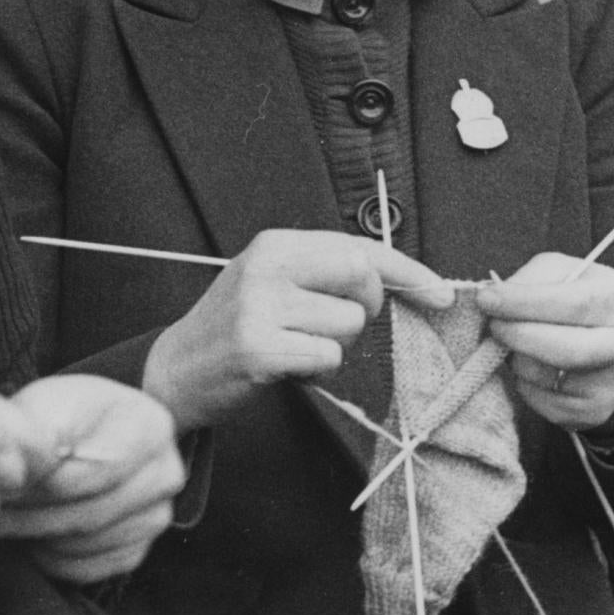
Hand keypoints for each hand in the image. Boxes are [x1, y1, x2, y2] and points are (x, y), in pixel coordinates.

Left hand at [0, 376, 186, 583]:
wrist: (88, 434)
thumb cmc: (64, 418)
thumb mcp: (48, 406)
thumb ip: (39, 436)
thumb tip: (24, 475)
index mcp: (149, 427)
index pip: (91, 471)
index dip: (40, 482)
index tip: (1, 484)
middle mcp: (165, 475)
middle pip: (88, 513)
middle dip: (31, 513)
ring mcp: (154, 517)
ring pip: (84, 543)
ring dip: (36, 536)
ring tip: (3, 519)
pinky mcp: (135, 550)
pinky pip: (86, 568)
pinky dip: (51, 557)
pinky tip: (31, 535)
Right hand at [141, 229, 451, 433]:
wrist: (174, 370)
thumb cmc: (234, 328)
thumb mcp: (271, 282)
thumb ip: (323, 273)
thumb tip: (396, 281)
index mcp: (275, 244)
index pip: (358, 247)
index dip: (407, 271)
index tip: (439, 292)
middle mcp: (267, 267)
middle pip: (361, 276)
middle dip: (367, 307)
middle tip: (340, 326)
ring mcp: (260, 307)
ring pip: (348, 323)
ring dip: (336, 346)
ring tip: (298, 348)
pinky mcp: (258, 348)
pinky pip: (326, 357)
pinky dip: (317, 370)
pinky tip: (288, 368)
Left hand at [478, 253, 613, 428]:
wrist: (610, 343)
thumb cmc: (575, 299)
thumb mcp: (560, 272)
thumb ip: (529, 280)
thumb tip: (492, 300)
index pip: (571, 304)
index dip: (522, 303)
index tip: (485, 300)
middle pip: (566, 350)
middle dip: (517, 336)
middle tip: (492, 326)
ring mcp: (610, 384)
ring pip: (545, 377)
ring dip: (515, 358)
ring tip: (513, 342)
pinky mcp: (591, 412)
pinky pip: (540, 400)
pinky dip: (523, 381)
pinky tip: (528, 364)